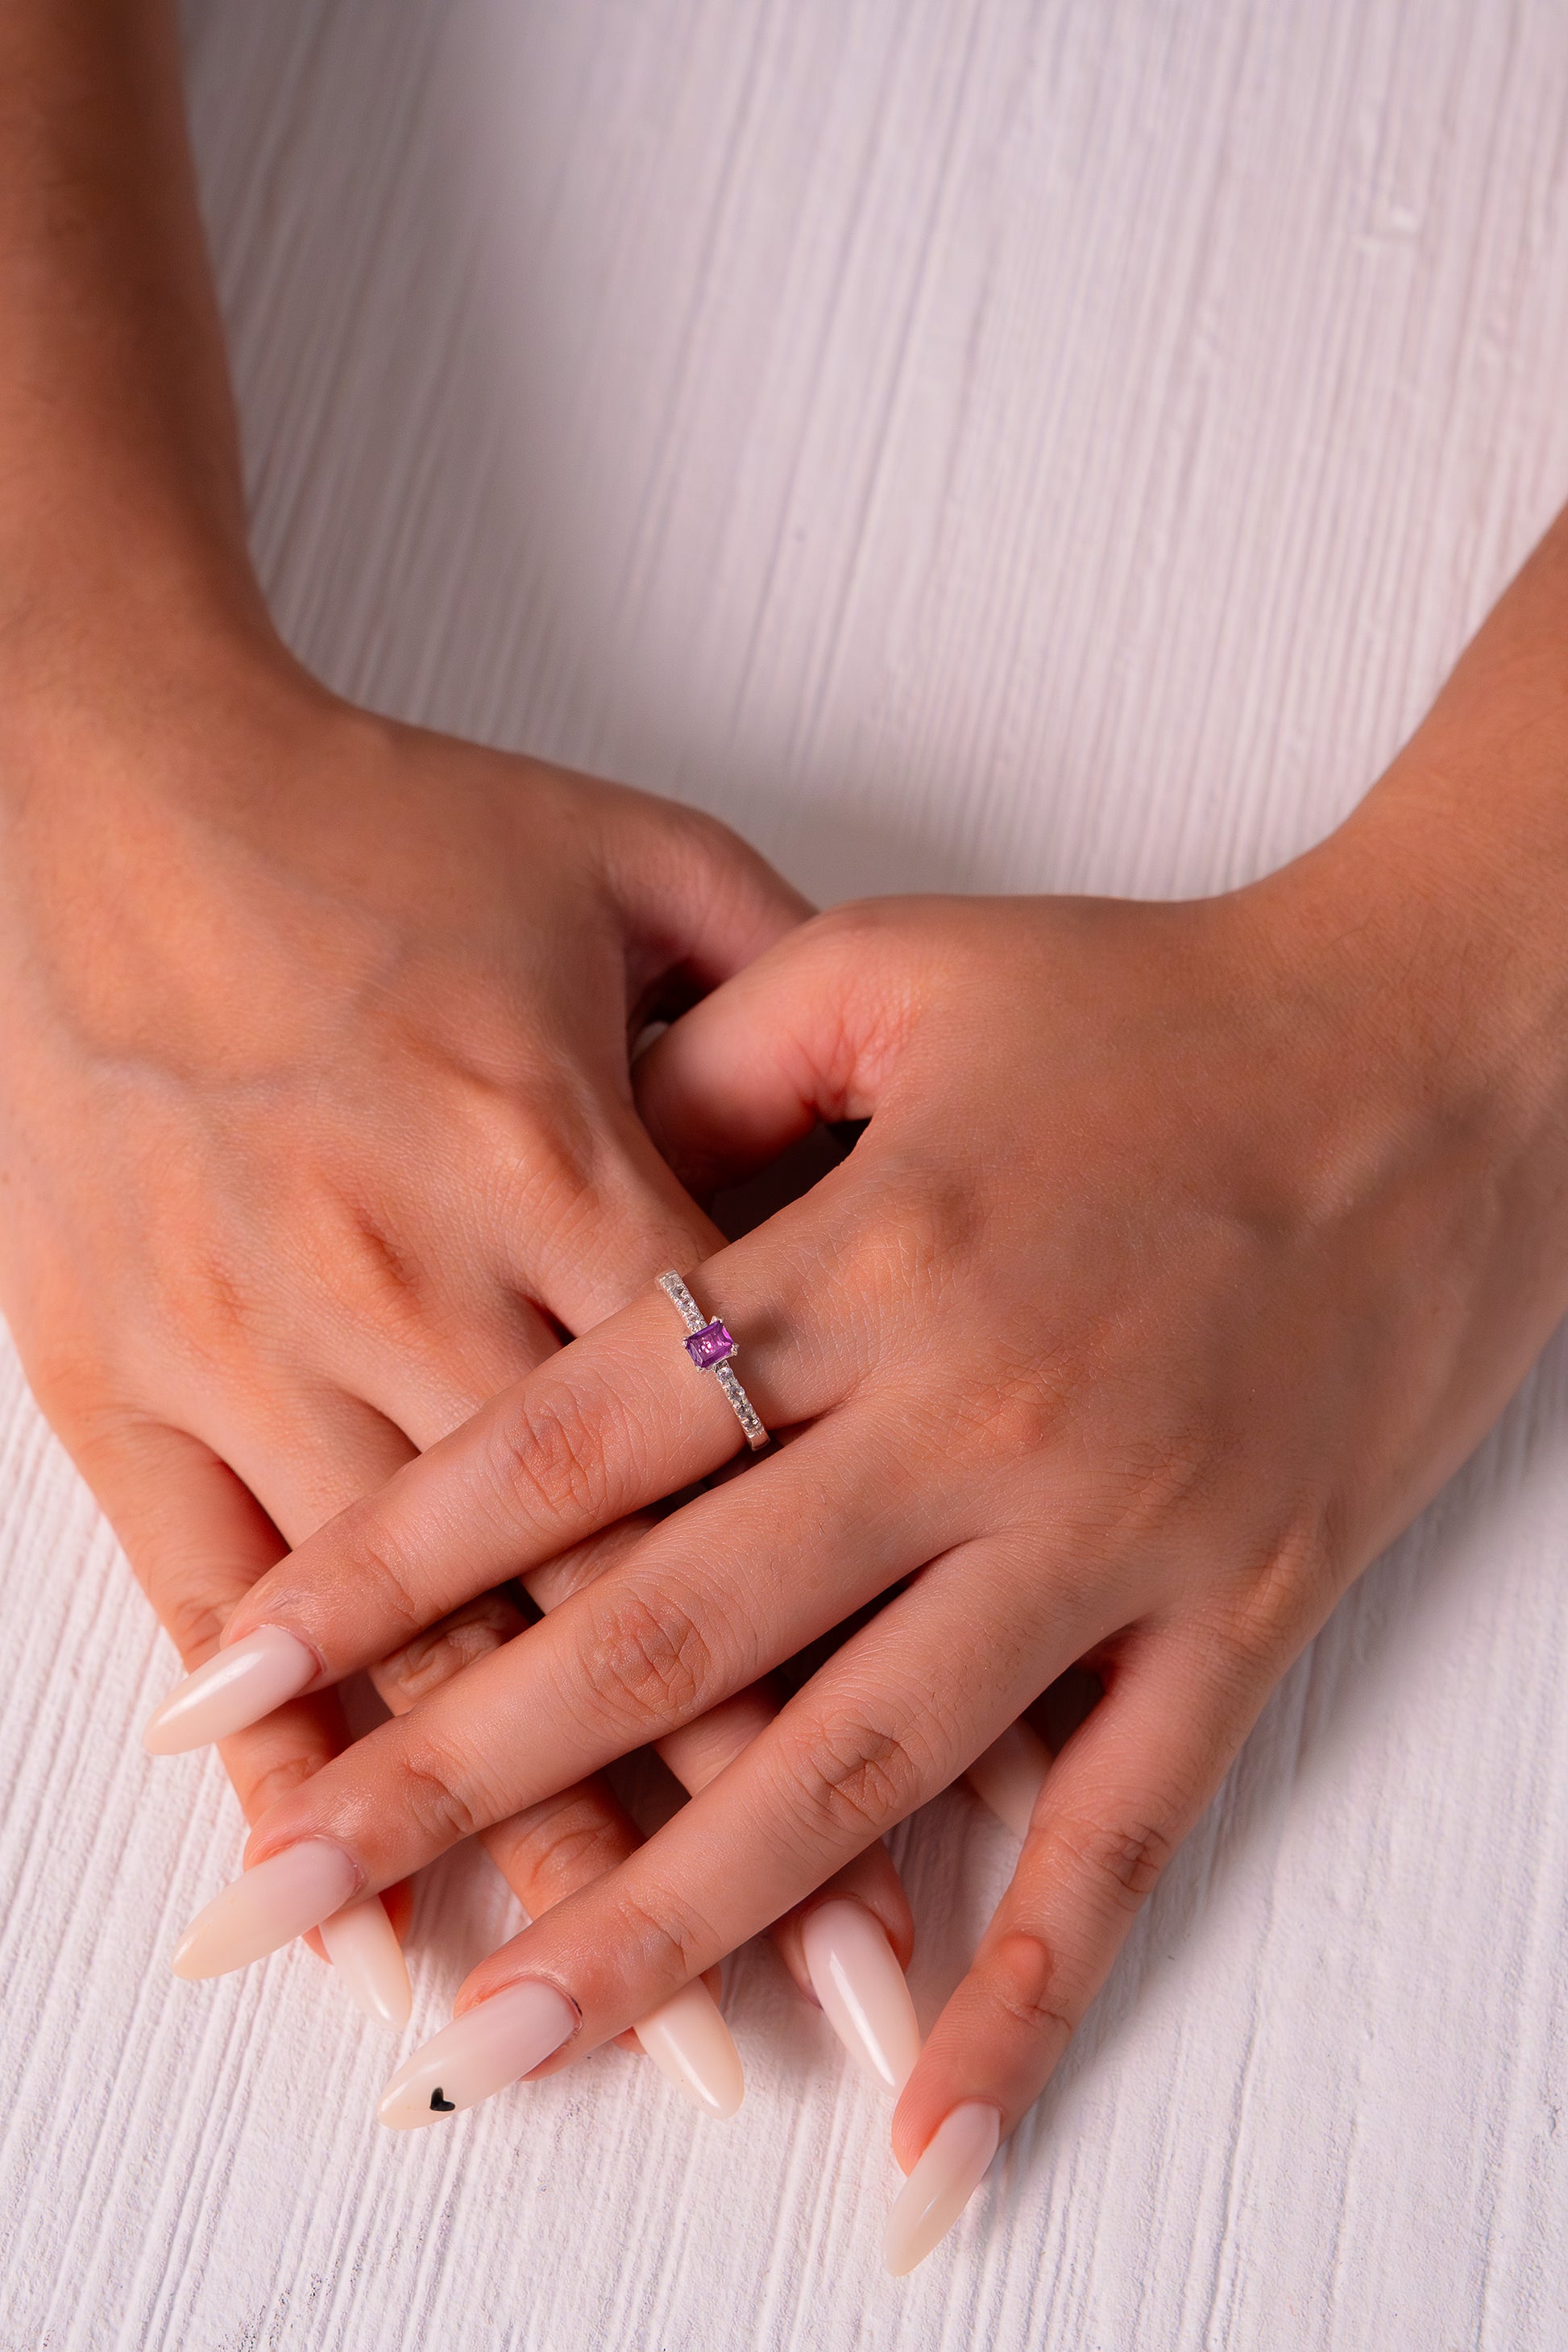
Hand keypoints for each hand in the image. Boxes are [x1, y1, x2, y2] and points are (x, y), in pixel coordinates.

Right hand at [0, 624, 808, 1946]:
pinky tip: (357, 1914)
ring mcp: (260, 1341)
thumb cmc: (384, 828)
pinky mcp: (121, 1378)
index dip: (842, 1644)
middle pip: (605, 1597)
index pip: (742, 1461)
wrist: (105, 790)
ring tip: (619, 2029)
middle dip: (715, 1825)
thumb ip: (784, 997)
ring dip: (527, 1853)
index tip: (938, 1822)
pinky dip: (293, 1771)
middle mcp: (423, 1275)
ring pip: (424, 1649)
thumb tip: (901, 1140)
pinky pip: (217, 1611)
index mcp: (564, 1150)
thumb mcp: (625, 858)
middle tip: (819, 2012)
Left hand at [175, 737, 1567, 2266]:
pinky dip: (1025, 1992)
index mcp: (866, 1252)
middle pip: (671, 1631)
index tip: (229, 1687)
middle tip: (278, 1899)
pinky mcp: (1238, 1617)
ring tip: (499, 2043)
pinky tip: (917, 2132)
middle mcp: (969, 1410)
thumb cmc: (1156, 1003)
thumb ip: (713, 1063)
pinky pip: (1124, 1834)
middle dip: (453, 1778)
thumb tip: (555, 1170)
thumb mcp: (904, 971)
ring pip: (857, 1767)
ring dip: (668, 1923)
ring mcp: (1109, 1534)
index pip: (573, 1444)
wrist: (1443, 1053)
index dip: (384, 1568)